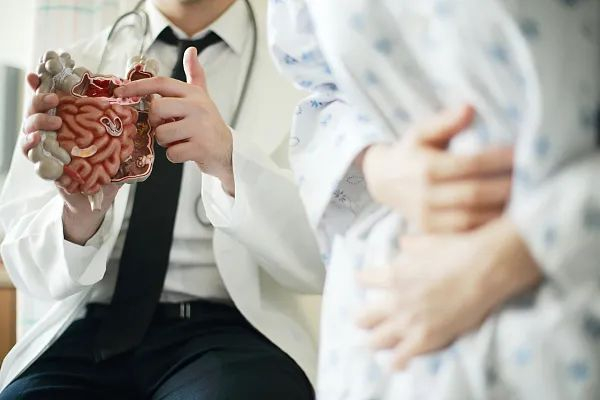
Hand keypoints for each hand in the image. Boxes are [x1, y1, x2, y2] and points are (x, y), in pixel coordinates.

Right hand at [22, 73, 120, 245]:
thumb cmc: (106, 173)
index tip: (41, 73)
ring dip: (38, 120)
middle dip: (41, 99)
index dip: (46, 84)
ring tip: (54, 120)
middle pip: (38, 109)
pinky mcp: (42, 165)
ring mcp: (46, 148)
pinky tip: (37, 140)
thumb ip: (126, 131)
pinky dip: (31, 145)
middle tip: (54, 98)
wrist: (94, 202)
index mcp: (71, 124)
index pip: (57, 100)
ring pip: (30, 127)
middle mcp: (54, 132)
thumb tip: (142, 109)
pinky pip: (30, 152)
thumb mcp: (118, 149)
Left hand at [114, 47, 234, 195]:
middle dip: (156, 122)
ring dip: (166, 142)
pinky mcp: (201, 148)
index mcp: (193, 93)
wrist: (228, 150)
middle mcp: (197, 107)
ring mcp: (200, 128)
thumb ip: (195, 74)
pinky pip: (172, 153)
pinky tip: (187, 151)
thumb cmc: (208, 123)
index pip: (161, 83)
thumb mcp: (202, 97)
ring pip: (162, 134)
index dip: (138, 86)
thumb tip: (191, 50)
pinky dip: (175, 156)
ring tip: (180, 140)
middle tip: (168, 126)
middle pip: (157, 109)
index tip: (119, 92)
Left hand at [356, 217, 541, 369]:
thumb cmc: (456, 250)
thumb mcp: (427, 242)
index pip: (364, 280)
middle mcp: (395, 301)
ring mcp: (408, 322)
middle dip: (362, 319)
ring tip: (374, 343)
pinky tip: (395, 365)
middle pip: (363, 317)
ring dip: (374, 341)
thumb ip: (410, 246)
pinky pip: (401, 357)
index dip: (363, 280)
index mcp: (393, 275)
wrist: (482, 270)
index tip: (363, 281)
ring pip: (377, 340)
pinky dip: (396, 362)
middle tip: (362, 321)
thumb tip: (403, 243)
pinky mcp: (425, 338)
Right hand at [362, 106, 513, 232]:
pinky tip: (506, 218)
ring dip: (502, 211)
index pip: (471, 165)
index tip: (523, 154)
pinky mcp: (432, 232)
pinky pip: (465, 233)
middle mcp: (426, 195)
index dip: (500, 161)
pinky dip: (488, 228)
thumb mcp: (421, 131)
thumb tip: (470, 107)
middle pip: (475, 194)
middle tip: (534, 180)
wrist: (383, 181)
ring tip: (526, 200)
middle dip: (507, 187)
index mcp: (426, 168)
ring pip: (472, 218)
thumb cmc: (410, 152)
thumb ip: (445, 120)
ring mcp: (428, 217)